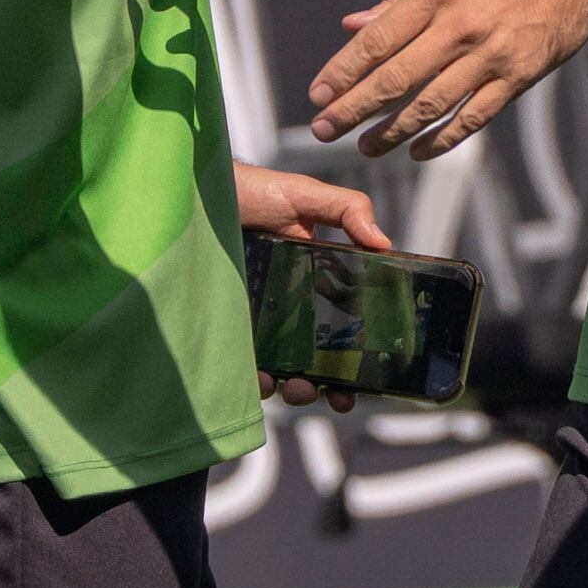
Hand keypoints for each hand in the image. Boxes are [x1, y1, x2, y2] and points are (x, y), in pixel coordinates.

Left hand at [236, 163, 388, 410]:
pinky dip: (254, 379)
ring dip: (296, 388)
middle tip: (334, 394)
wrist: (205, 192)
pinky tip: (259, 378)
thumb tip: (383, 243)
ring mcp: (260, 319)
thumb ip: (348, 210)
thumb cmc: (257, 192)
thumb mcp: (308, 196)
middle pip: (317, 359)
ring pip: (283, 367)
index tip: (366, 383)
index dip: (358, 360)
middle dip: (329, 386)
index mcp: (318, 282)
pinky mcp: (231, 323)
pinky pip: (244, 361)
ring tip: (296, 387)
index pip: (345, 328)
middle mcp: (291, 306)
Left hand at [309, 0, 587, 160]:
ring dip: (392, 131)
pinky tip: (418, 152)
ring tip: (365, 146)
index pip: (377, 40)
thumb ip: (398, 0)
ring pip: (430, 104)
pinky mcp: (518, 78)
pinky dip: (443, 139)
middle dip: (354, 108)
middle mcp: (460, 26)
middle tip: (324, 129)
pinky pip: (474, 117)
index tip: (318, 93)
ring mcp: (491, 55)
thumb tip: (351, 24)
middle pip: (395, 77)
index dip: (343, 71)